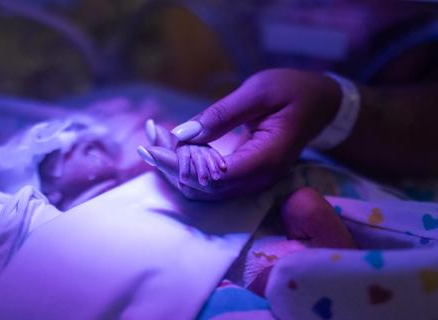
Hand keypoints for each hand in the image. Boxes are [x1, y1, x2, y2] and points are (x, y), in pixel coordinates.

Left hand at [141, 69, 340, 199]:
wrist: (320, 106)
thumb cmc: (293, 91)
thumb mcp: (258, 92)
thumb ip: (221, 115)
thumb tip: (181, 135)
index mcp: (266, 158)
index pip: (214, 175)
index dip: (180, 164)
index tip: (153, 145)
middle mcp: (260, 179)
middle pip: (205, 189)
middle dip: (171, 167)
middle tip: (148, 140)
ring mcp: (254, 183)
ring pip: (205, 191)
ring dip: (176, 169)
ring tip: (154, 142)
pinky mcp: (248, 179)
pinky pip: (212, 183)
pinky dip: (189, 168)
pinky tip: (173, 150)